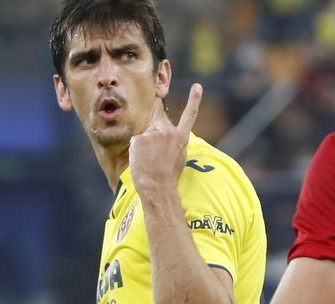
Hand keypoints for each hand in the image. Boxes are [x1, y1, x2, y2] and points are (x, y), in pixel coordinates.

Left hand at [129, 83, 202, 197]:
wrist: (157, 186)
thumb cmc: (168, 176)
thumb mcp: (179, 157)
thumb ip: (176, 142)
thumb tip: (168, 137)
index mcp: (181, 138)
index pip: (189, 116)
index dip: (194, 100)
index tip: (198, 86)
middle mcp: (168, 133)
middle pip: (157, 126)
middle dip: (154, 136)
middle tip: (155, 155)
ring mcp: (154, 134)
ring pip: (146, 135)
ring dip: (145, 146)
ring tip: (150, 161)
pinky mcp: (140, 138)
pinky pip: (136, 142)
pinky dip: (137, 151)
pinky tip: (142, 160)